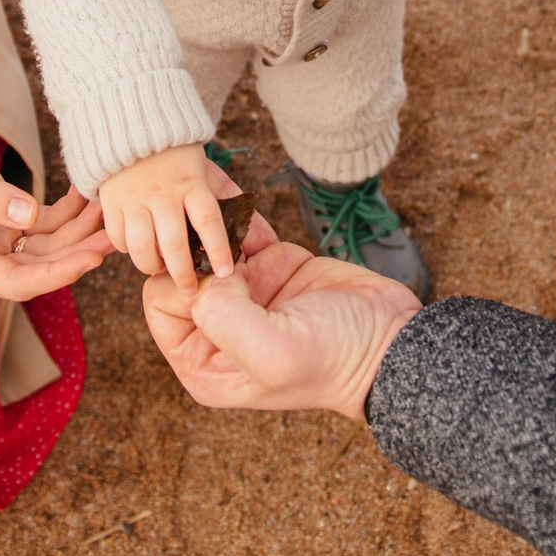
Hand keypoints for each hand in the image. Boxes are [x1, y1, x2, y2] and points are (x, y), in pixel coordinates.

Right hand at [0, 107, 111, 298]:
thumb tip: (27, 218)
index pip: (17, 282)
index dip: (56, 275)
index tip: (90, 258)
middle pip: (39, 269)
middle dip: (78, 253)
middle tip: (115, 234)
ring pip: (47, 248)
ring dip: (78, 231)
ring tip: (109, 208)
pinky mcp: (3, 220)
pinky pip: (42, 226)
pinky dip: (66, 213)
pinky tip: (87, 194)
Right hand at [99, 142, 243, 289]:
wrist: (130, 120)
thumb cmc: (173, 149)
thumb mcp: (198, 165)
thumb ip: (210, 194)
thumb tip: (235, 226)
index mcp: (191, 182)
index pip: (209, 222)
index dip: (218, 251)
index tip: (225, 274)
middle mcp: (163, 192)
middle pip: (174, 245)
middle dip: (183, 275)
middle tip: (189, 292)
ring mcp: (134, 197)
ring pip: (142, 248)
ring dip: (151, 266)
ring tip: (158, 270)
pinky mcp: (111, 200)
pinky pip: (118, 237)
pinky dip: (126, 249)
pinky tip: (135, 249)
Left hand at [143, 216, 421, 420]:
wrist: (393, 342)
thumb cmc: (334, 360)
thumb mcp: (273, 354)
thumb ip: (223, 320)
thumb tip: (199, 278)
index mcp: (205, 363)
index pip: (162, 305)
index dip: (180, 279)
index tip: (216, 267)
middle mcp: (218, 328)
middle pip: (180, 270)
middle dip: (189, 238)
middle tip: (203, 210)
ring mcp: (246, 293)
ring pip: (208, 244)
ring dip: (210, 217)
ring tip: (216, 192)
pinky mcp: (272, 266)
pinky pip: (240, 231)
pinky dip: (238, 211)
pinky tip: (242, 199)